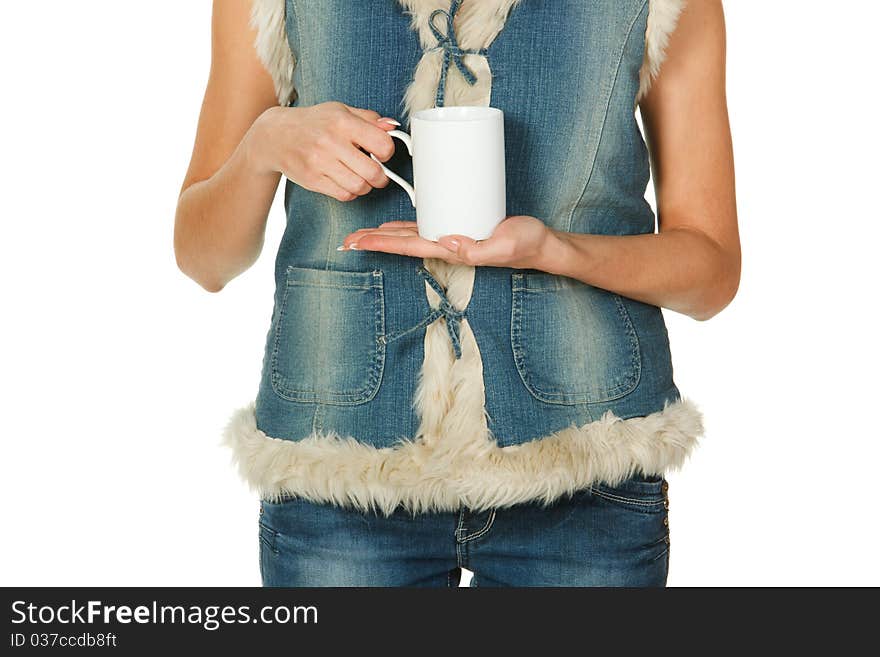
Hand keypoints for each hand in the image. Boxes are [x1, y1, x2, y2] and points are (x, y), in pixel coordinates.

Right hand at [245, 101, 400, 201]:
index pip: (382, 144)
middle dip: (381, 177)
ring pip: (359, 186)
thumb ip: (368, 118)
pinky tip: (346, 182)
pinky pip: (344, 195)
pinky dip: (351, 193)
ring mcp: (319, 162)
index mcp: (342, 121)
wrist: (275, 136)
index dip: (388, 152)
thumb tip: (392, 127)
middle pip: (373, 172)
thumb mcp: (340, 111)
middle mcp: (330, 141)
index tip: (383, 153)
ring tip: (361, 178)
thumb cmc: (313, 123)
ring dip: (366, 186)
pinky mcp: (312, 180)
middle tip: (378, 174)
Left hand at [339, 216, 559, 269]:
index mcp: (452, 250)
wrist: (541, 244)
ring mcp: (452, 238)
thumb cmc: (525, 244)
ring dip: (384, 236)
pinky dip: (405, 227)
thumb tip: (447, 241)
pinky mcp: (460, 227)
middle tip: (347, 239)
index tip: (358, 242)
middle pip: (402, 243)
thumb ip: (476, 248)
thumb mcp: (503, 245)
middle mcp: (447, 245)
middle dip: (374, 241)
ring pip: (410, 236)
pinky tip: (394, 225)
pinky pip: (426, 227)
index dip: (381, 243)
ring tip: (362, 233)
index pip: (408, 246)